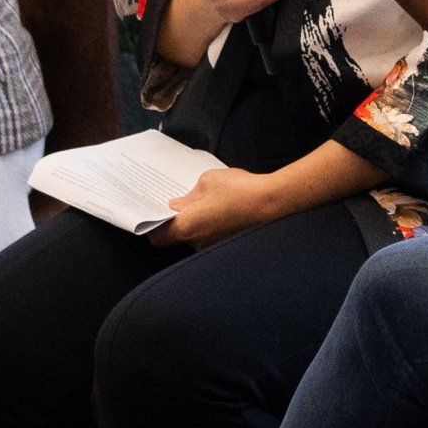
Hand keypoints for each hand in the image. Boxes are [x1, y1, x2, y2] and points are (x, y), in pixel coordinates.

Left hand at [152, 167, 282, 249]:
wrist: (274, 203)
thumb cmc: (240, 191)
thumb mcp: (208, 181)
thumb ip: (189, 194)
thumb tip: (181, 203)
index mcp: (187, 227)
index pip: (157, 238)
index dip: (153, 227)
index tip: (155, 214)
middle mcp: (198, 243)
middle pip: (178, 236)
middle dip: (180, 220)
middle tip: (185, 200)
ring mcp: (214, 246)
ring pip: (197, 235)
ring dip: (199, 222)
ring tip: (210, 201)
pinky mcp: (229, 245)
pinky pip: (213, 236)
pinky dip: (214, 225)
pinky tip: (225, 209)